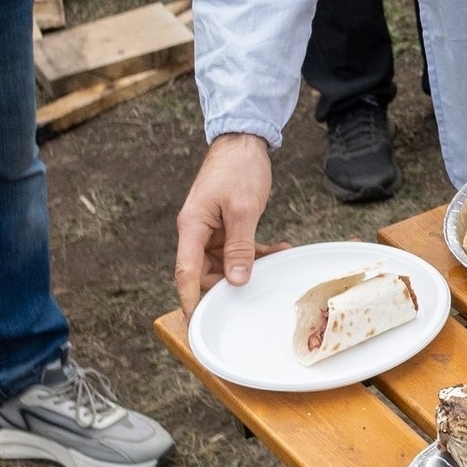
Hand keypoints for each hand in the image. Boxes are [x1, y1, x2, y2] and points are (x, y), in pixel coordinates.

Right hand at [174, 133, 285, 314]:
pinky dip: (256, 251)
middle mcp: (197, 232)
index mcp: (192, 228)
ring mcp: (211, 229)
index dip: (189, 300)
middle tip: (259, 285)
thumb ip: (239, 247)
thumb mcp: (242, 210)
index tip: (195, 325)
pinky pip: (237, 248)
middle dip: (230, 282)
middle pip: (205, 272)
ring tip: (278, 258)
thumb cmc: (238, 169)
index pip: (186, 273)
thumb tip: (236, 281)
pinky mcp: (225, 225)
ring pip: (225, 262)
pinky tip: (280, 249)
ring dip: (249, 264)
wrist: (244, 140)